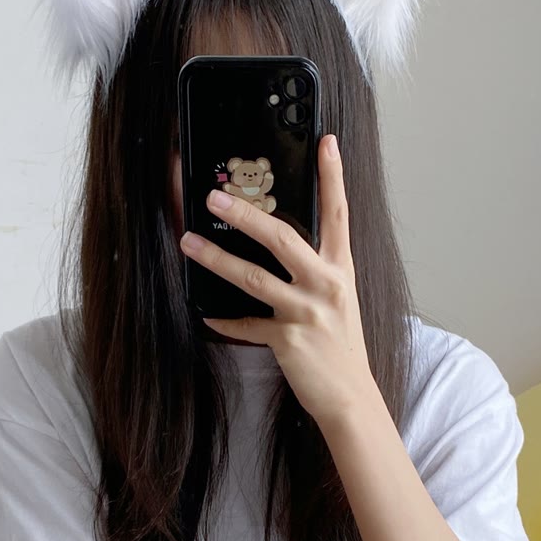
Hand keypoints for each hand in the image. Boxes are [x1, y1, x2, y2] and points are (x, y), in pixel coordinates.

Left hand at [179, 133, 377, 434]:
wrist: (351, 398)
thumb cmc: (341, 348)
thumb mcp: (338, 300)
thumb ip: (315, 272)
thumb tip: (283, 247)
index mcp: (340, 270)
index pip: (338, 213)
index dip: (333, 176)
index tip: (325, 142)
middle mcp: (326, 284)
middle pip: (282, 237)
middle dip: (245, 214)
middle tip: (215, 197)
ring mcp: (306, 311)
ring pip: (254, 277)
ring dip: (216, 259)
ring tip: (188, 242)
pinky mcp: (288, 339)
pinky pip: (246, 325)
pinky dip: (226, 321)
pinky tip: (207, 315)